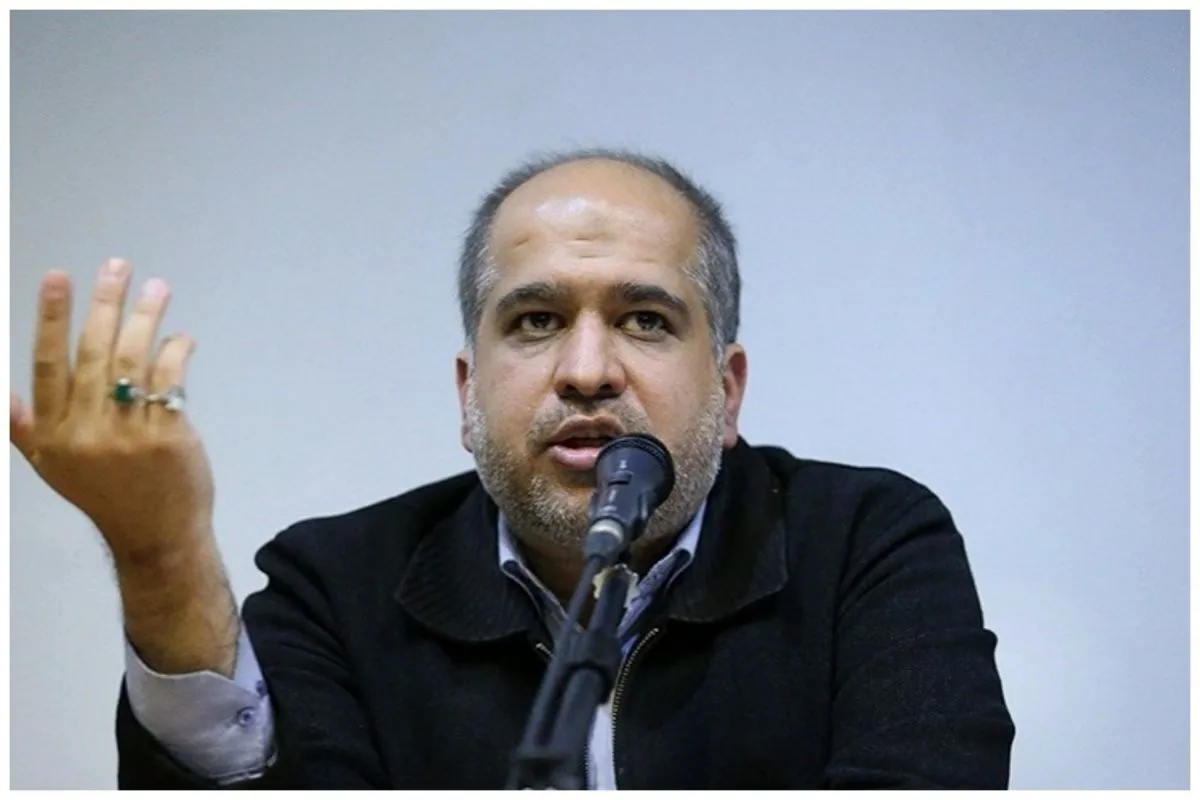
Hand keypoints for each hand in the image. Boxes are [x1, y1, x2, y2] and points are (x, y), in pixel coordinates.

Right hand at [11, 258, 214, 566]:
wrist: (156, 536)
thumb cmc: (106, 495)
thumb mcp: (54, 468)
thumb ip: (25, 429)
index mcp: (52, 435)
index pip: (47, 365)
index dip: (50, 318)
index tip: (57, 277)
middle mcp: (84, 432)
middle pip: (94, 352)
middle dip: (105, 303)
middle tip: (117, 267)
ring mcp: (127, 434)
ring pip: (133, 359)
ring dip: (146, 317)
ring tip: (156, 288)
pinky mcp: (167, 436)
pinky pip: (168, 379)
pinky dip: (175, 351)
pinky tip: (180, 336)